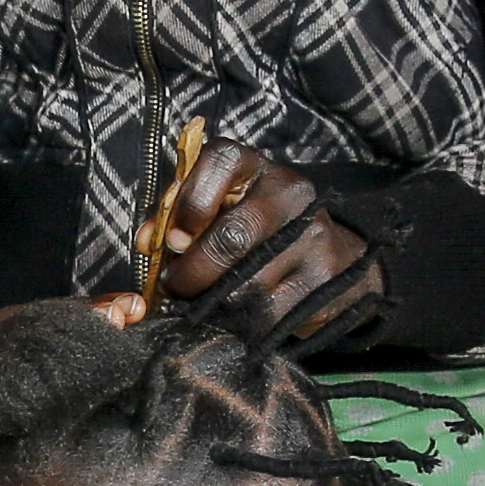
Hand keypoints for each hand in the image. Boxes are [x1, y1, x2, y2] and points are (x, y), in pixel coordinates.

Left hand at [147, 140, 385, 355]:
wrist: (335, 254)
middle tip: (178, 288)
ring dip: (215, 304)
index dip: (190, 201)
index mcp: (255, 166)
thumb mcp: (220, 209)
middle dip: (194, 273)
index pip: (220, 161)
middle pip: (232, 237)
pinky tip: (239, 318)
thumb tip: (149, 242)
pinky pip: (270, 312)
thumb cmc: (255, 231)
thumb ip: (177, 218)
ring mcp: (313, 235)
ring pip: (247, 285)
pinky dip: (245, 323)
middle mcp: (290, 192)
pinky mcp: (326, 277)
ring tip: (206, 305)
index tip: (174, 240)